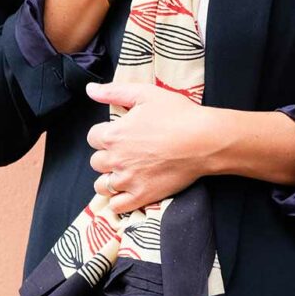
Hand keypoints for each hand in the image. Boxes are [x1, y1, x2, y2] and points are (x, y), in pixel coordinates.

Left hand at [84, 80, 213, 212]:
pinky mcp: (142, 196)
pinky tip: (129, 190)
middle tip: (126, 152)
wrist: (204, 140)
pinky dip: (118, 200)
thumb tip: (90, 90)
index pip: (92, 137)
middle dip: (107, 156)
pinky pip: (117, 206)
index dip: (105, 134)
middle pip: (96, 162)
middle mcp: (116, 159)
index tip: (119, 134)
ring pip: (102, 186)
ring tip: (125, 172)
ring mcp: (128, 180)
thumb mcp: (145, 94)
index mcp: (113, 134)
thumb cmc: (177, 114)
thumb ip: (113, 92)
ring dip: (109, 179)